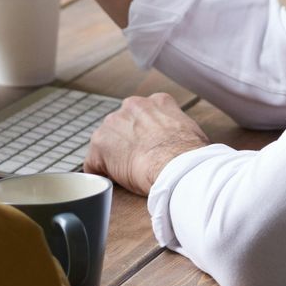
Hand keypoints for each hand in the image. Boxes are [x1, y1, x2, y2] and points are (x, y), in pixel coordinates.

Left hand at [85, 93, 211, 195]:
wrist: (177, 167)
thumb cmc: (190, 156)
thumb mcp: (192, 132)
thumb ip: (179, 130)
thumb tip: (184, 143)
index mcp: (159, 101)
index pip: (145, 115)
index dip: (146, 134)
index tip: (150, 148)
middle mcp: (134, 105)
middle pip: (123, 124)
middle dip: (127, 142)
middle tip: (138, 163)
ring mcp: (114, 122)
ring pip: (107, 141)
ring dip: (113, 156)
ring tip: (126, 175)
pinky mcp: (100, 142)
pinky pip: (94, 161)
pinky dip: (100, 173)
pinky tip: (111, 183)